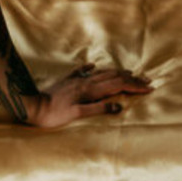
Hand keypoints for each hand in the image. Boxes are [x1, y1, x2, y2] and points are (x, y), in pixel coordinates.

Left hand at [24, 64, 152, 128]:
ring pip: (101, 73)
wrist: (32, 106)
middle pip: (113, 77)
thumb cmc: (54, 114)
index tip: (149, 88)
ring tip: (129, 73)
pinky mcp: (66, 80)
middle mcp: (85, 82)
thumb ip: (98, 109)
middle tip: (147, 80)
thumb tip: (119, 106)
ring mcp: (76, 80)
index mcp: (90, 90)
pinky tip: (93, 66)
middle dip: (132, 78)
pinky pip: (82, 71)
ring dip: (117, 72)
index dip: (135, 86)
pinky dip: (92, 69)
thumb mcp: (77, 114)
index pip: (118, 85)